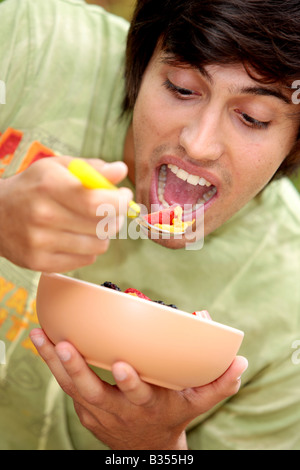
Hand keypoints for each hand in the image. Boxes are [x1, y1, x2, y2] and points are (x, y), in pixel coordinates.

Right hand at [0, 156, 131, 271]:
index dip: (120, 201)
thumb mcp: (57, 168)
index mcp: (50, 186)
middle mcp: (43, 215)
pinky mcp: (40, 263)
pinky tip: (76, 237)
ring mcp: (40, 242)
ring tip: (91, 223)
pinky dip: (88, 249)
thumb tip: (121, 171)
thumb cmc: (34, 187)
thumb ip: (92, 168)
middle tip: (111, 210)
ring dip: (102, 234)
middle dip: (115, 217)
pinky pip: (86, 260)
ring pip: (98, 246)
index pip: (97, 202)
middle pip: (103, 226)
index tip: (125, 196)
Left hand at [30, 328, 247, 449]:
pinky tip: (41, 340)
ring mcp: (97, 409)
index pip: (139, 395)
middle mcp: (118, 409)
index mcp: (148, 405)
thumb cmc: (172, 414)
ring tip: (42, 336)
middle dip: (79, 370)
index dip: (130, 382)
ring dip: (55, 362)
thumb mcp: (196, 403)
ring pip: (71, 386)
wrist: (146, 446)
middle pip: (94, 392)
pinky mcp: (83, 406)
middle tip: (67, 346)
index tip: (123, 365)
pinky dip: (51, 363)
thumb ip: (218, 383)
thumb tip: (239, 360)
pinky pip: (64, 383)